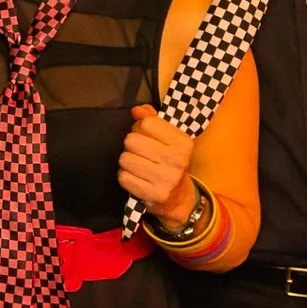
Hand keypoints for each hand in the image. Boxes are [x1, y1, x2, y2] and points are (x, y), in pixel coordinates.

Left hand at [118, 104, 196, 232]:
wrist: (178, 197)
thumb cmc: (169, 162)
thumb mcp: (167, 138)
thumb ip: (152, 119)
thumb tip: (137, 110)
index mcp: (183, 142)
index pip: (147, 123)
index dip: (140, 128)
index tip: (147, 137)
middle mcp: (177, 160)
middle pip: (131, 140)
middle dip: (131, 146)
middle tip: (141, 154)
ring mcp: (167, 179)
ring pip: (124, 158)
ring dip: (127, 162)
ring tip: (138, 167)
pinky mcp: (154, 194)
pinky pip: (123, 177)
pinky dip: (126, 177)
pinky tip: (137, 179)